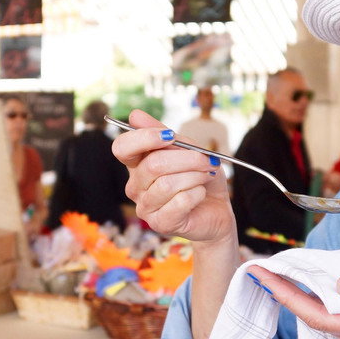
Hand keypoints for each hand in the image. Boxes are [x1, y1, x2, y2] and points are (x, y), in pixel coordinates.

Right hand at [111, 110, 233, 242]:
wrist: (217, 211)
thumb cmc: (201, 179)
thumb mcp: (187, 149)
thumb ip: (163, 133)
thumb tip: (135, 115)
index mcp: (138, 165)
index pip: (122, 148)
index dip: (144, 138)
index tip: (171, 136)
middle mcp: (136, 186)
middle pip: (153, 165)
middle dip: (187, 159)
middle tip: (207, 160)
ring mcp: (145, 207)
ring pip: (167, 184)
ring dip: (195, 176)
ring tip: (207, 175)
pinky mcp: (160, 223)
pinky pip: (179, 202)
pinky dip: (196, 193)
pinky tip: (200, 194)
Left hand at [248, 266, 339, 338]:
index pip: (317, 315)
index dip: (288, 296)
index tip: (265, 277)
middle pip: (313, 317)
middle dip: (285, 294)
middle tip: (261, 270)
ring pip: (322, 318)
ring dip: (297, 297)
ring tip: (275, 275)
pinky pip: (335, 316)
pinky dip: (316, 300)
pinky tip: (306, 285)